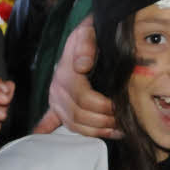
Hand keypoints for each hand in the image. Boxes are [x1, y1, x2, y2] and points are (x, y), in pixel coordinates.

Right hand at [36, 16, 119, 137]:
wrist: (84, 34)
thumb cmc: (90, 34)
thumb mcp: (89, 32)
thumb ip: (86, 45)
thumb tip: (82, 66)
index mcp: (66, 74)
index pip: (84, 99)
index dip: (103, 107)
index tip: (119, 108)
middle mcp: (57, 89)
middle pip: (79, 115)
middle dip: (103, 122)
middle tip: (123, 123)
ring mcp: (56, 98)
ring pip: (73, 124)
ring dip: (94, 131)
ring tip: (115, 132)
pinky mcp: (56, 104)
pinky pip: (52, 121)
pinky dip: (53, 130)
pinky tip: (47, 137)